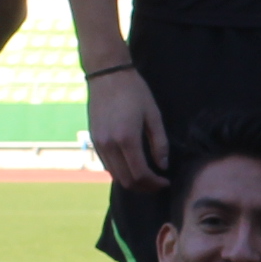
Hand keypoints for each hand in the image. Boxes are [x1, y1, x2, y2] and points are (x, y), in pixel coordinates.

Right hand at [85, 66, 169, 192]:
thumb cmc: (134, 91)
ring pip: (115, 175)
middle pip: (126, 180)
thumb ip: (159, 143)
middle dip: (144, 187)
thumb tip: (163, 166)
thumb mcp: (153, 115)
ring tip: (147, 177)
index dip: (155, 183)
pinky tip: (132, 165)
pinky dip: (121, 171)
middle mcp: (110, 145)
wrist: (107, 74)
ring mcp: (99, 144)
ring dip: (132, 181)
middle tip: (158, 183)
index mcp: (127, 139)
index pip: (141, 174)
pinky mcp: (94, 140)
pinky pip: (107, 165)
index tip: (166, 181)